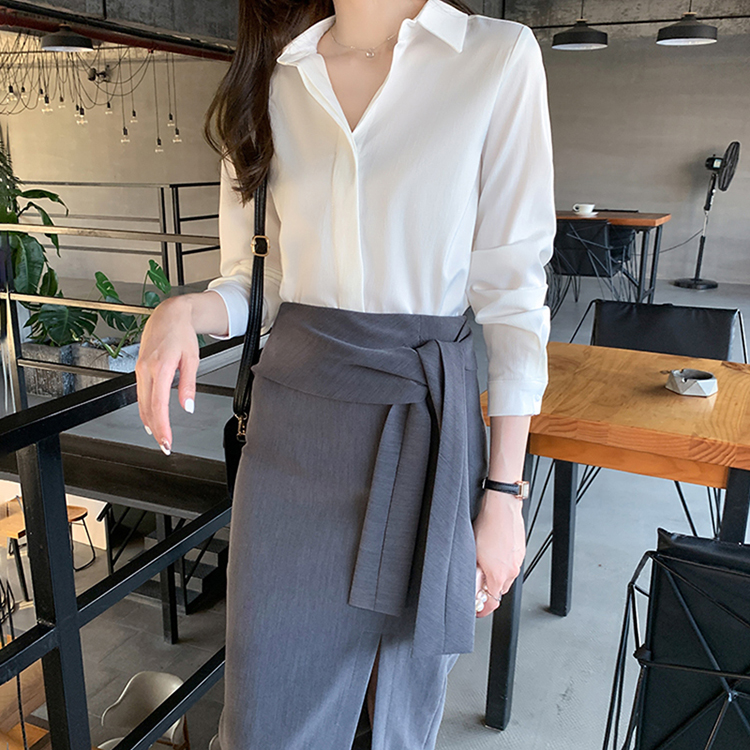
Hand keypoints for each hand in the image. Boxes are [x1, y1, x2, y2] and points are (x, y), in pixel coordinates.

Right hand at [135, 296, 199, 453]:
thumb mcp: (192, 359)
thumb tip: (187, 407)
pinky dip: (145, 409)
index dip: (162, 426)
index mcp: (160, 367)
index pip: (159, 405)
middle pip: (147, 408)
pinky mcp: (139, 369)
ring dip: (149, 422)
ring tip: (159, 437)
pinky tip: (150, 418)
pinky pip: (140, 394)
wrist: (168, 316)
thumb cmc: (182, 334)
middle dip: (156, 430)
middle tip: (164, 446)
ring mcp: (140, 369)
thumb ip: (189, 385)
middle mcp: (146, 369)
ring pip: (141, 403)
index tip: (167, 441)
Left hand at [472, 491, 525, 617]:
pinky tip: (493, 549)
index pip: (493, 603)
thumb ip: (474, 575)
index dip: (483, 609)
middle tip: (476, 580)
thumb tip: (473, 589)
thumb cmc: (486, 525)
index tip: (476, 609)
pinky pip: (511, 563)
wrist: (502, 506)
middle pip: (499, 590)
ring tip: (483, 559)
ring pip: (505, 576)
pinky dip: (501, 562)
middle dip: (488, 588)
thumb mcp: (472, 553)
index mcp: (499, 575)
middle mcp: (511, 571)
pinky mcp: (520, 550)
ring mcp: (517, 560)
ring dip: (495, 574)